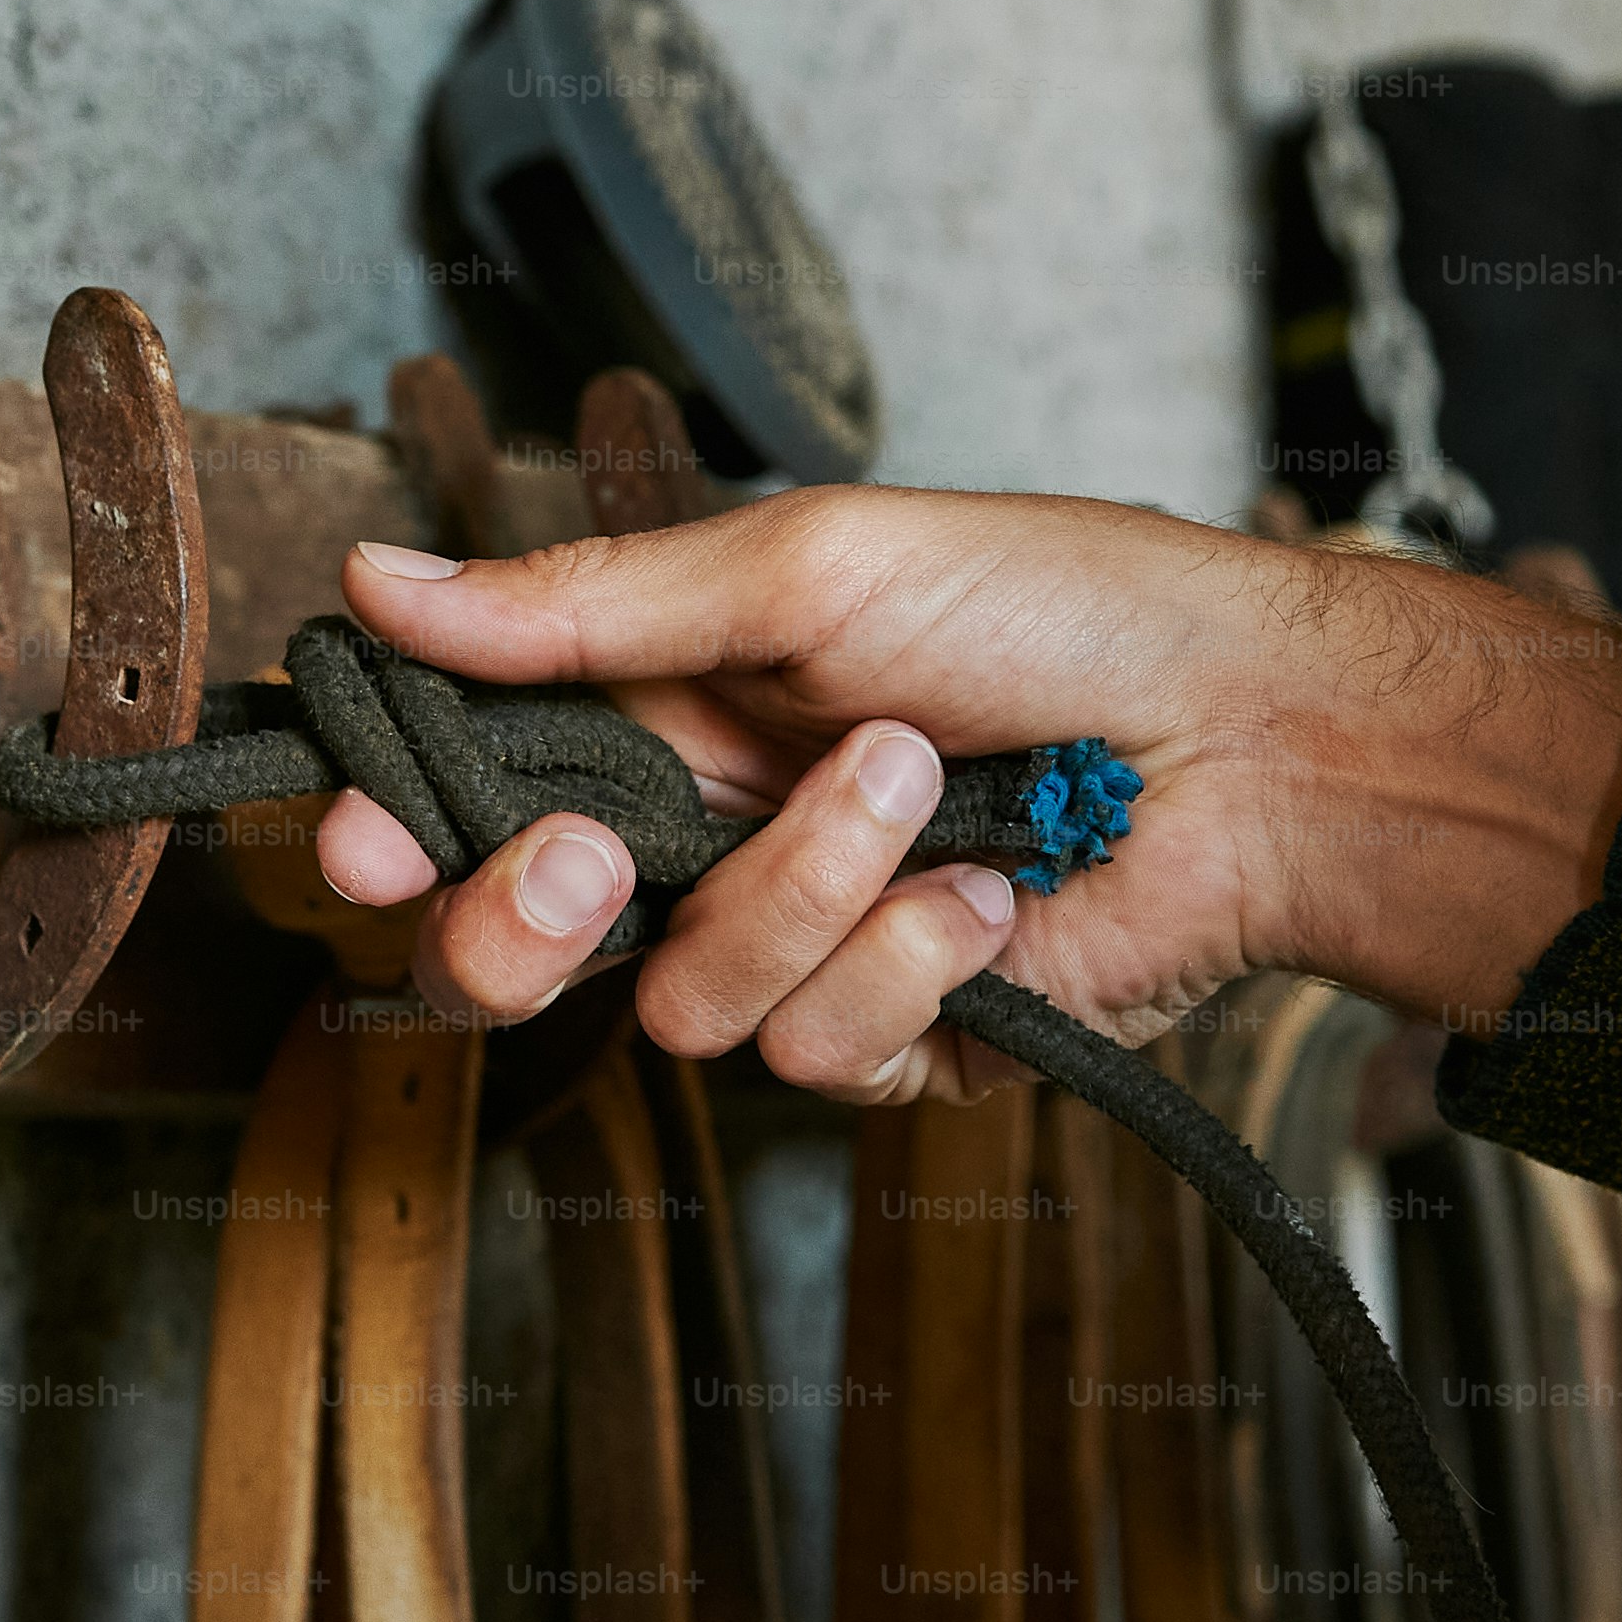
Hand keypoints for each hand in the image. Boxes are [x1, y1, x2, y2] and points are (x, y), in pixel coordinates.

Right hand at [313, 488, 1621, 1104]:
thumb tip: (385, 583)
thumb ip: (585, 605)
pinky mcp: (891, 1046)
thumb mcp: (807, 568)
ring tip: (923, 790)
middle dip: (524, 919)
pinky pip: (818, 1053)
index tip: (361, 834)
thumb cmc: (1056, 609)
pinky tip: (995, 896)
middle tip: (598, 856)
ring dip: (809, 887)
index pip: (468, 792)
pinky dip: (913, 960)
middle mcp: (702, 845)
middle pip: (512, 952)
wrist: (1259, 734)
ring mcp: (795, 954)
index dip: (393, 827)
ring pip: (685, 1004)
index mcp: (657, 712)